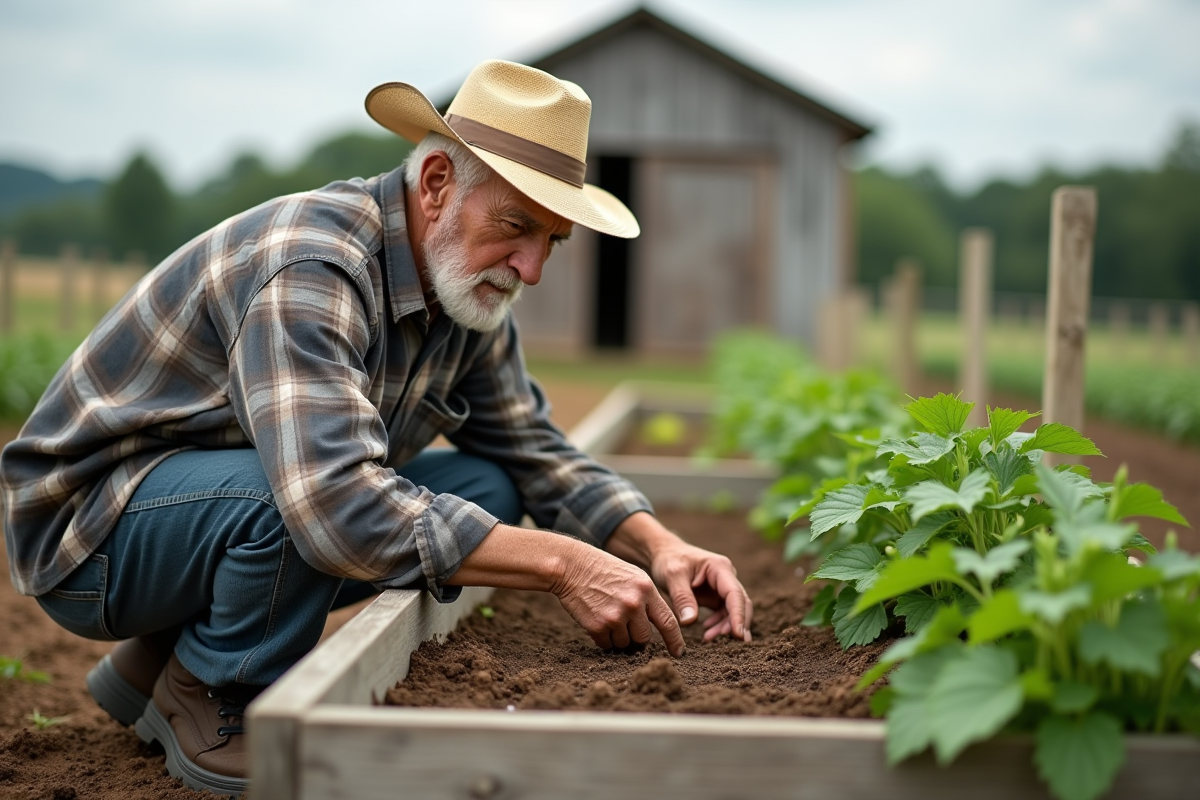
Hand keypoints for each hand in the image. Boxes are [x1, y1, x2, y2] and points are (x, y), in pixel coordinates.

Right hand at [551, 544, 686, 656]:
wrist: (571, 566)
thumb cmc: (604, 571)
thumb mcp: (634, 577)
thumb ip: (648, 599)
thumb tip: (658, 626)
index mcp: (646, 590)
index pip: (668, 622)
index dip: (675, 641)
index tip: (678, 653)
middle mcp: (634, 604)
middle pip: (644, 638)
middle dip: (636, 638)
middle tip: (625, 625)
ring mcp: (615, 616)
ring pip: (624, 644)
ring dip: (618, 638)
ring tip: (607, 616)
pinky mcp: (597, 626)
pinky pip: (606, 645)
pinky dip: (603, 639)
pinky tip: (597, 620)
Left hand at [648, 540, 752, 642]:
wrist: (664, 554)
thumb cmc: (669, 560)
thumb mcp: (672, 576)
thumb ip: (682, 598)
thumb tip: (690, 622)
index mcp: (719, 567)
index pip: (735, 594)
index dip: (738, 615)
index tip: (738, 635)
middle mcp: (726, 576)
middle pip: (741, 603)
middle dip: (737, 624)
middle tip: (730, 643)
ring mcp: (722, 587)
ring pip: (734, 610)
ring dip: (726, 627)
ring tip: (709, 639)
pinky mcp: (716, 596)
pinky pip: (724, 613)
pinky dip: (719, 625)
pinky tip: (707, 633)